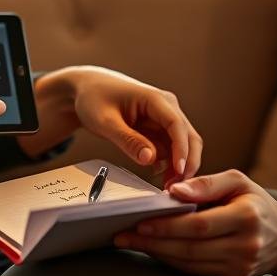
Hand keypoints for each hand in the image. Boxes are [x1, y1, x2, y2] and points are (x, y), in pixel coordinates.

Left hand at [67, 66, 201, 183]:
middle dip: (186, 162)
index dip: (181, 150)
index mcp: (155, 99)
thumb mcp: (105, 121)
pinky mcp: (159, 127)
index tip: (179, 172)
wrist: (87, 88)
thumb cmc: (94, 98)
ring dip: (177, 166)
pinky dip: (168, 162)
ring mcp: (164, 117)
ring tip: (164, 185)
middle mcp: (166, 106)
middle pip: (189, 137)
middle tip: (175, 187)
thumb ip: (128, 140)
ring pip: (182, 146)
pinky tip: (157, 173)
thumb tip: (150, 159)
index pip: (176, 125)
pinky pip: (170, 148)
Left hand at [114, 169, 276, 275]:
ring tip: (131, 242)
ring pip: (190, 263)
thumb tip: (173, 191)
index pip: (200, 224)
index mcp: (247, 216)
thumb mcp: (237, 181)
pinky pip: (195, 271)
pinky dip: (172, 261)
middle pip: (191, 247)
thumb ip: (206, 183)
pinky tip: (153, 250)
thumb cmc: (255, 202)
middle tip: (124, 235)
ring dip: (157, 253)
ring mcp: (240, 266)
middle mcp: (246, 246)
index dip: (168, 225)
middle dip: (153, 242)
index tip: (140, 221)